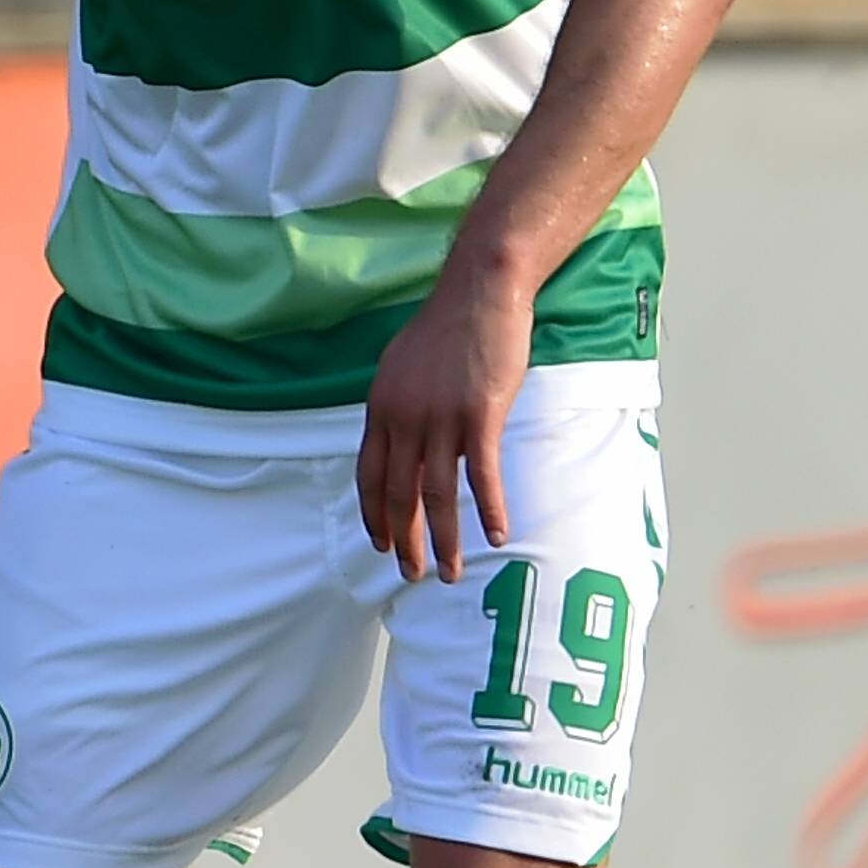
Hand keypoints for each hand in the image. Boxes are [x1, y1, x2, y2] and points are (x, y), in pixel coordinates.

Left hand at [356, 270, 534, 582]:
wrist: (480, 293)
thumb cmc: (446, 328)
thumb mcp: (402, 368)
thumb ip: (397, 408)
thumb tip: (400, 442)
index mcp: (381, 408)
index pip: (369, 475)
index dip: (374, 515)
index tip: (381, 545)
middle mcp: (405, 418)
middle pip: (400, 493)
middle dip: (406, 540)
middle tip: (412, 574)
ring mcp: (441, 418)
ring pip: (438, 493)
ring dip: (445, 538)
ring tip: (450, 571)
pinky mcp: (480, 415)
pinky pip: (482, 474)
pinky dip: (490, 509)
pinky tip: (498, 536)